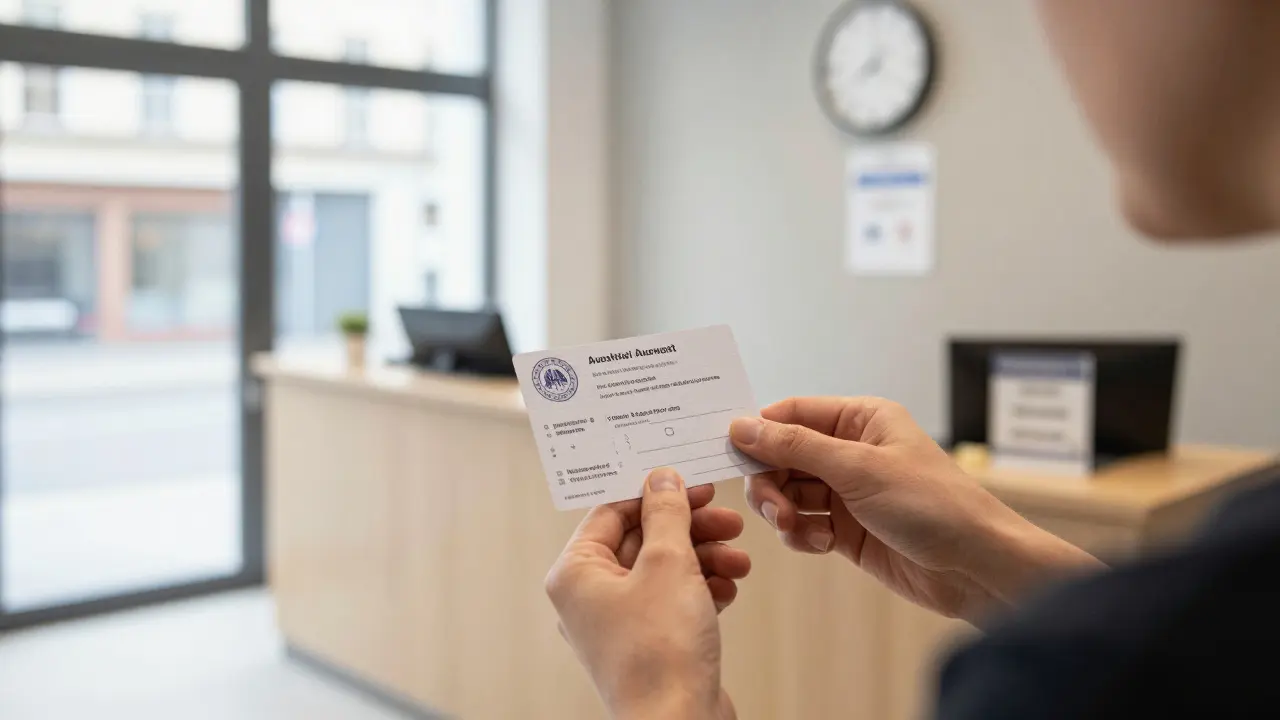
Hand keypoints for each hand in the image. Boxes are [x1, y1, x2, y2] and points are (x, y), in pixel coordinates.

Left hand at [546, 469, 747, 719]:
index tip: (693, 484)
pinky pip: (673, 602)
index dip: (655, 494)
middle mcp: (590, 598)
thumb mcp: (668, 563)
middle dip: (690, 529)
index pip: (611, 512)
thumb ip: (667, 514)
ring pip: (663, 571)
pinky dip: (701, 590)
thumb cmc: (660, 652)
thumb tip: (661, 479)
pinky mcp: (648, 645)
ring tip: (738, 562)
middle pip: (642, 540)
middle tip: (728, 520)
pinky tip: (729, 589)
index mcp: (575, 573)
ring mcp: (618, 624)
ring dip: (704, 559)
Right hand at [730, 397, 1102, 621]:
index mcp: (861, 419)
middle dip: (770, 482)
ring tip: (799, 530)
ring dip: (784, 513)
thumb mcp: (860, 468)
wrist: (975, 567)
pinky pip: (802, 524)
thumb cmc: (934, 505)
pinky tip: (822, 544)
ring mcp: (848, 491)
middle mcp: (851, 451)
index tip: (729, 451)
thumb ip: (796, 446)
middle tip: (775, 509)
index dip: (759, 431)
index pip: (792, 413)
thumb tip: (743, 426)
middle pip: (782, 456)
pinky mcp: (846, 529)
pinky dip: (802, 535)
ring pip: (788, 493)